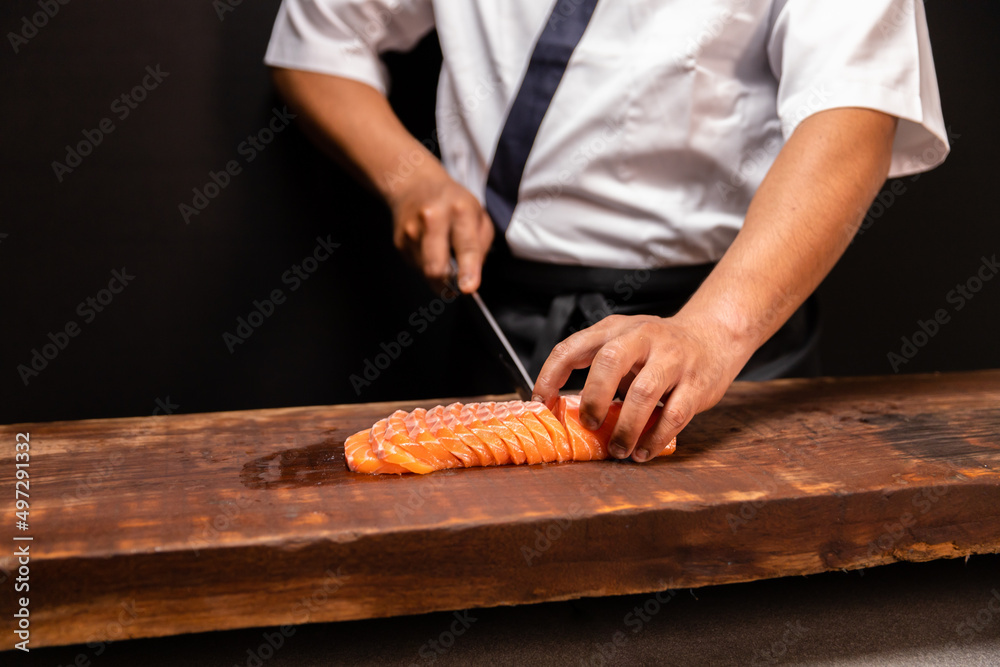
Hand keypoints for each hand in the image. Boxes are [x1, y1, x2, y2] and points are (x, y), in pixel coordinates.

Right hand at [388, 162, 493, 292]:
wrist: (415, 185)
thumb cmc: (454, 203)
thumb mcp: (479, 215)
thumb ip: (481, 246)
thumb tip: (471, 278)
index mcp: (460, 211)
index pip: (466, 246)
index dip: (468, 270)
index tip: (468, 288)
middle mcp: (433, 219)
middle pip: (436, 266)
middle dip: (447, 285)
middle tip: (458, 288)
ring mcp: (412, 231)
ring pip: (426, 273)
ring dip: (439, 275)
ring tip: (445, 255)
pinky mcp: (400, 242)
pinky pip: (417, 268)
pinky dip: (427, 266)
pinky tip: (431, 249)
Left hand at [532, 313, 753, 461]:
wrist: (715, 335)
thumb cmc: (659, 348)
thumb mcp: (625, 343)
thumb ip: (598, 368)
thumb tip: (564, 410)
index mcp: (616, 329)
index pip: (573, 346)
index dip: (551, 375)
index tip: (542, 403)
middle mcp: (643, 337)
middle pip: (609, 361)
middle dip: (593, 398)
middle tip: (589, 425)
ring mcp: (673, 359)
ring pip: (643, 393)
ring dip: (625, 428)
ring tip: (617, 449)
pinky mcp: (697, 384)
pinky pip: (673, 415)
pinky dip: (655, 438)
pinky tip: (643, 451)